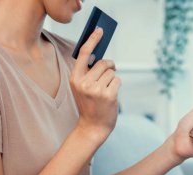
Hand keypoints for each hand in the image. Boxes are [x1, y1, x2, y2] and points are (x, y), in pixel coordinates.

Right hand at [70, 28, 120, 143]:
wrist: (92, 127)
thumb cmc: (90, 105)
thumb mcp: (82, 88)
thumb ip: (88, 73)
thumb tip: (101, 55)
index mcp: (75, 79)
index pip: (83, 54)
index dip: (92, 40)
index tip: (100, 30)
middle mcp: (84, 83)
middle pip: (103, 62)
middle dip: (109, 66)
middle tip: (109, 73)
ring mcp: (96, 89)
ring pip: (112, 72)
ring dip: (112, 79)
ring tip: (106, 90)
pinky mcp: (108, 95)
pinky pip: (117, 80)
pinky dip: (117, 86)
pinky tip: (111, 96)